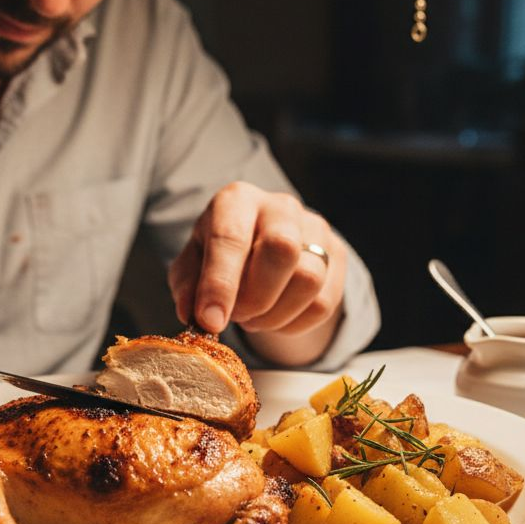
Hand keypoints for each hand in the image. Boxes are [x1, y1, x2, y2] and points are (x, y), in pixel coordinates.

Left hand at [168, 182, 345, 340]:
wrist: (260, 247)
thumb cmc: (219, 255)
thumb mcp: (192, 265)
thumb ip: (187, 288)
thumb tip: (194, 316)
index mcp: (237, 200)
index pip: (231, 239)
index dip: (220, 285)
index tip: (211, 320)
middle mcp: (280, 206)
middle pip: (282, 249)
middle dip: (256, 298)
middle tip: (237, 316)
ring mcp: (314, 227)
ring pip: (308, 280)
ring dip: (275, 315)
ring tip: (254, 317)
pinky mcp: (336, 254)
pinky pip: (324, 302)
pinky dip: (295, 324)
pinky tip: (275, 318)